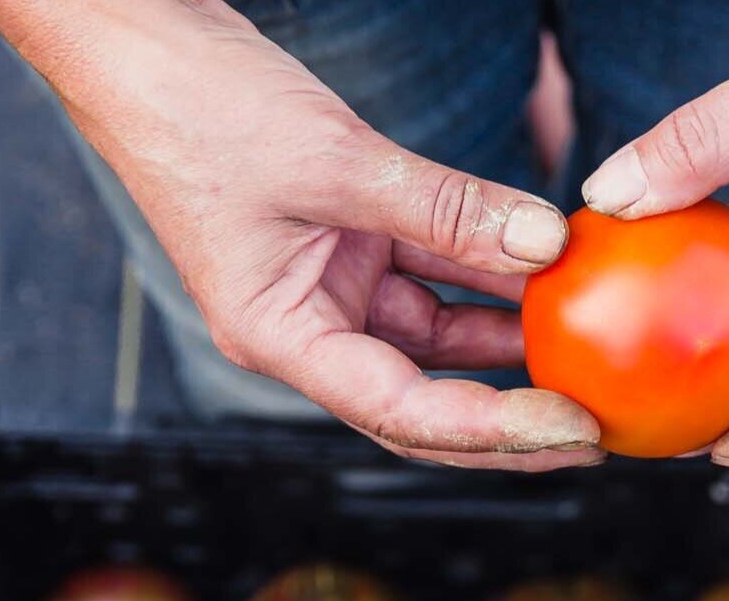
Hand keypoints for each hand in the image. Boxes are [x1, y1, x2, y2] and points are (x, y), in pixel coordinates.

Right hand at [0, 0, 600, 467]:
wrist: (131, 38)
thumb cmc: (199, 103)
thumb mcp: (339, 161)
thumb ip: (449, 211)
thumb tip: (549, 247)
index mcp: (282, 341)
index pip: (406, 413)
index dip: (496, 430)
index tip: (575, 431)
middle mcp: (307, 334)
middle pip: (427, 405)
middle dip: (511, 422)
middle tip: (597, 433)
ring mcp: (326, 296)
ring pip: (435, 343)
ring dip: (506, 347)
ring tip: (587, 357)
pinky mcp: (345, 254)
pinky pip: (429, 284)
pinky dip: (481, 282)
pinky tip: (542, 280)